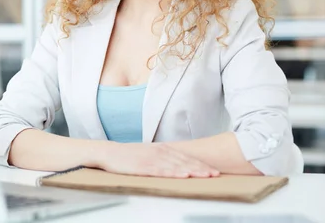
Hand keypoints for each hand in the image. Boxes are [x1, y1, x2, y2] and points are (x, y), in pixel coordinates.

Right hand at [97, 142, 219, 177]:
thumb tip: (177, 164)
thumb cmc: (128, 155)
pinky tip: (182, 175)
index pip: (185, 157)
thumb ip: (163, 157)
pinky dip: (174, 172)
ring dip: (192, 170)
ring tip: (205, 175)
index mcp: (162, 149)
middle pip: (184, 161)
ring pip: (176, 165)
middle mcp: (160, 152)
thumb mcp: (148, 153)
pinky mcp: (144, 166)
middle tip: (215, 174)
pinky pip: (162, 170)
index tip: (213, 170)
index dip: (200, 163)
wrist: (109, 152)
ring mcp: (152, 159)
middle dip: (201, 167)